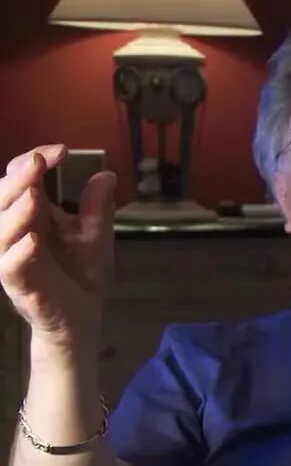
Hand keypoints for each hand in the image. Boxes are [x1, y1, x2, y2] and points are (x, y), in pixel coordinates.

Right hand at [0, 144, 115, 354]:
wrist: (83, 315)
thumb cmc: (82, 272)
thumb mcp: (96, 235)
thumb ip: (98, 207)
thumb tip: (106, 174)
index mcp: (32, 215)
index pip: (20, 179)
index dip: (34, 160)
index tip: (61, 150)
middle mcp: (16, 232)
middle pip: (3, 199)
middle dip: (18, 178)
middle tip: (38, 161)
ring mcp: (14, 258)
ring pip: (0, 231)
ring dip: (15, 212)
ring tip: (32, 194)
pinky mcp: (19, 284)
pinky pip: (10, 266)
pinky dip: (19, 252)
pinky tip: (33, 240)